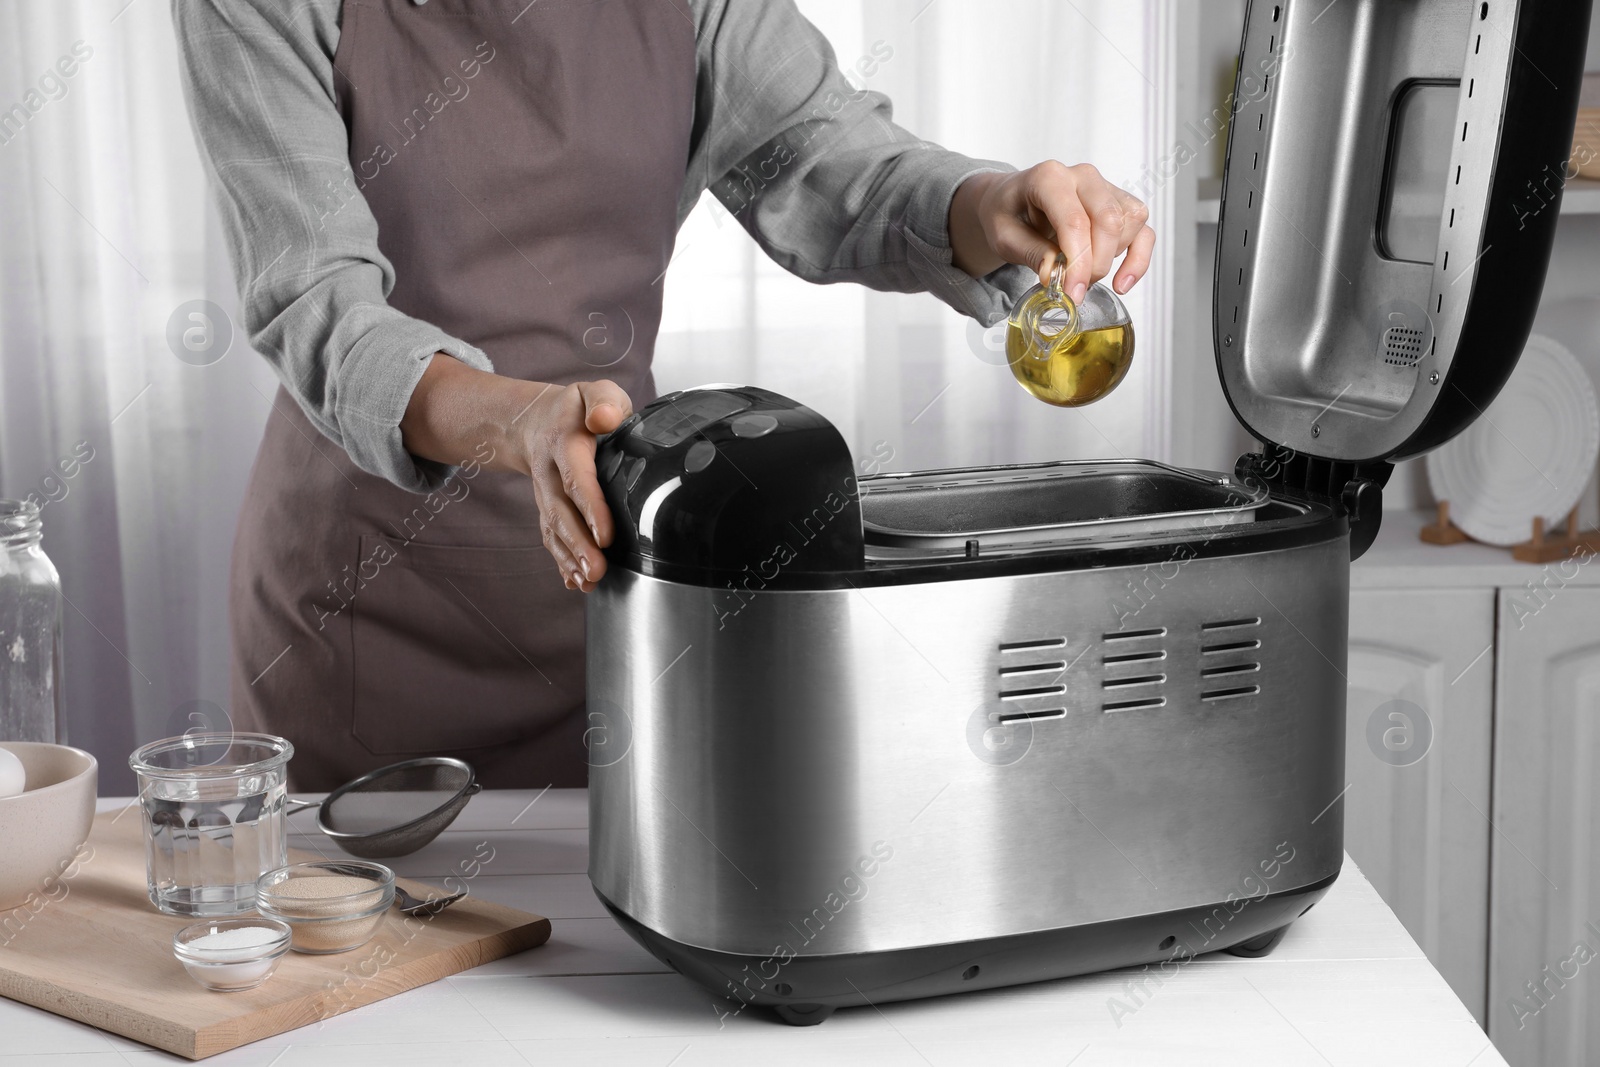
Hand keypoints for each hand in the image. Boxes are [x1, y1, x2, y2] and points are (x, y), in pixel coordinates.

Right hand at [514, 380, 631, 591]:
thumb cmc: (577, 409)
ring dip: (569, 558)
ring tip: (588, 582)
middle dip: (578, 544)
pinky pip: (551, 536)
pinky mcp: (548, 509)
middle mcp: (550, 473)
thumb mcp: (594, 392)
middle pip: (560, 511)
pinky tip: (575, 582)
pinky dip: (562, 561)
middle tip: (596, 571)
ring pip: (553, 529)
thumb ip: (604, 401)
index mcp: (564, 444)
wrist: (536, 420)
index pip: (578, 478)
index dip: (591, 507)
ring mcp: (545, 494)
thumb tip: (605, 420)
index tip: (606, 535)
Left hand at [948, 162, 1155, 304]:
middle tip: (1074, 289)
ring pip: (1129, 224)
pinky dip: (1138, 259)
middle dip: (1095, 264)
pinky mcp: (1120, 205)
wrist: (1011, 201)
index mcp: (1049, 178)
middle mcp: (1083, 177)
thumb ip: (1031, 253)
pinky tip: (1123, 282)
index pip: (1074, 220)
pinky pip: (1144, 231)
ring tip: (1083, 274)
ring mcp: (1106, 188)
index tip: (1072, 292)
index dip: (1077, 261)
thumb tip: (1056, 275)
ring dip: (1111, 259)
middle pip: (1108, 221)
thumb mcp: (1004, 237)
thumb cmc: (1007, 214)